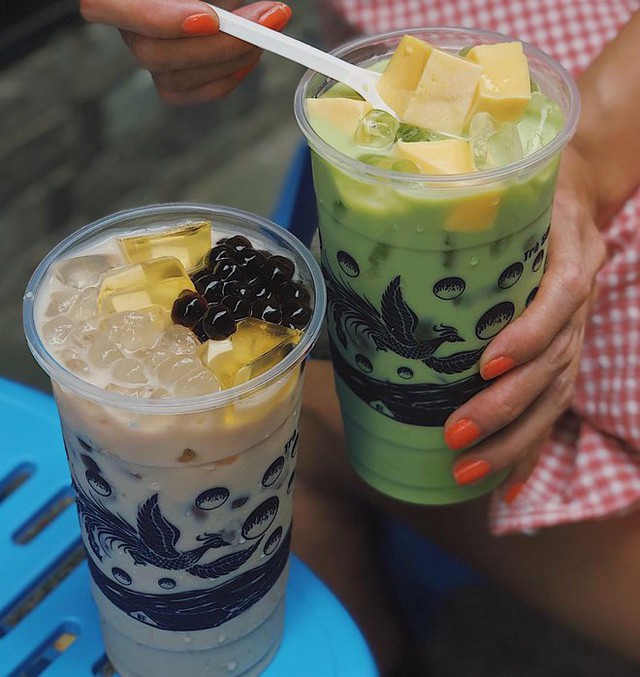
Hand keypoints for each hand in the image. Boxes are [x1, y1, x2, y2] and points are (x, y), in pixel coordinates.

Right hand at [79, 0, 291, 104]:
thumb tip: (260, 9)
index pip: (103, 7)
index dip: (160, 20)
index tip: (211, 19)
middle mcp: (124, 26)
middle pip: (153, 53)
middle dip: (216, 44)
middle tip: (264, 23)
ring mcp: (147, 55)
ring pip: (173, 79)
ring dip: (229, 59)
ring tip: (264, 32)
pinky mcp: (171, 79)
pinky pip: (192, 93)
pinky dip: (227, 78)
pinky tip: (249, 57)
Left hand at [442, 146, 605, 501]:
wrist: (570, 188)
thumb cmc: (515, 191)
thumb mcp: (490, 191)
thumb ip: (442, 220)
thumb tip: (346, 248)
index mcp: (565, 250)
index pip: (560, 298)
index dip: (528, 335)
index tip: (485, 365)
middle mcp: (577, 296)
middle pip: (553, 364)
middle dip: (504, 409)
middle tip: (454, 438)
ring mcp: (576, 329)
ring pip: (555, 396)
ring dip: (513, 441)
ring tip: (466, 470)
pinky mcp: (565, 352)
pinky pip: (555, 406)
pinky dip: (533, 448)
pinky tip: (509, 485)